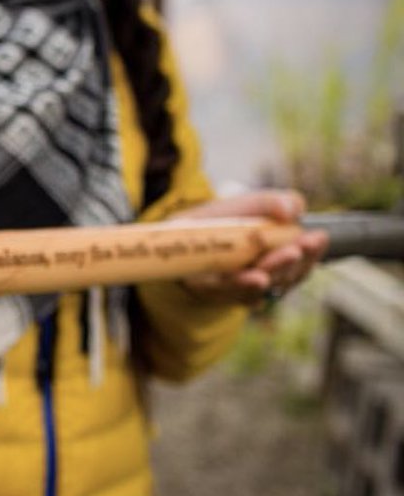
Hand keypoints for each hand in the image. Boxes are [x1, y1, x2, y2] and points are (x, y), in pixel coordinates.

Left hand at [170, 190, 328, 305]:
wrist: (178, 236)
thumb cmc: (223, 220)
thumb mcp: (249, 205)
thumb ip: (273, 202)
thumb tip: (292, 208)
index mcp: (280, 256)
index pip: (304, 259)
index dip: (313, 251)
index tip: (317, 237)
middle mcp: (264, 276)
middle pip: (284, 277)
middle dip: (289, 264)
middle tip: (294, 251)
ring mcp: (240, 288)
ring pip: (258, 289)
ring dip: (264, 278)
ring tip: (266, 271)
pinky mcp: (214, 292)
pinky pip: (226, 293)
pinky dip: (237, 287)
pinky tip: (247, 279)